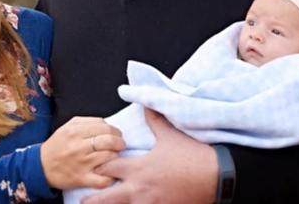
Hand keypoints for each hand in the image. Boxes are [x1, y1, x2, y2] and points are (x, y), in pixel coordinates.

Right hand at [40, 116, 124, 189]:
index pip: (104, 126)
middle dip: (119, 142)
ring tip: (114, 156)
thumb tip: (107, 124)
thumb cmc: (57, 146)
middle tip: (120, 145)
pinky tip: (110, 172)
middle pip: (109, 140)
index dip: (115, 130)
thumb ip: (87, 122)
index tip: (116, 134)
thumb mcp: (68, 127)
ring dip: (116, 157)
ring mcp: (81, 163)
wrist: (41, 166)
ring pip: (109, 157)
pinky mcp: (82, 178)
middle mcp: (78, 146)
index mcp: (75, 131)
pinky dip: (111, 176)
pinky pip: (103, 179)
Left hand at [83, 109, 217, 203]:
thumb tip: (145, 104)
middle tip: (80, 201)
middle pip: (105, 198)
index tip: (90, 166)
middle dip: (91, 200)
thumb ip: (154, 120)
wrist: (217, 176)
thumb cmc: (192, 155)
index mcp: (138, 168)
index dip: (97, 167)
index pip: (108, 168)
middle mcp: (139, 189)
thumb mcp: (170, 135)